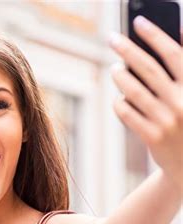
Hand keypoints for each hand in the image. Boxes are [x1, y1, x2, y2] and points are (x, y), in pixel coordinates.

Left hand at [110, 16, 182, 195]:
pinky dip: (120, 102)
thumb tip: (180, 28)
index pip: (174, 53)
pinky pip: (127, 113)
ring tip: (114, 68)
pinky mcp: (152, 137)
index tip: (138, 22)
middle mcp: (182, 102)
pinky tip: (119, 97)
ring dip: (120, 76)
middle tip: (111, 38)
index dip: (155, 35)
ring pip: (133, 91)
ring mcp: (166, 121)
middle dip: (127, 50)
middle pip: (148, 68)